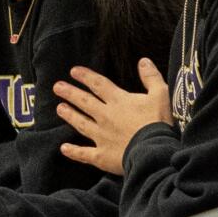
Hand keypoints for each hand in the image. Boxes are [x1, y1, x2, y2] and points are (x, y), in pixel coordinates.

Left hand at [52, 60, 171, 175]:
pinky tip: (63, 148)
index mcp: (119, 101)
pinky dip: (73, 151)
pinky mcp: (102, 155)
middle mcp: (106, 116)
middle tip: (57, 87)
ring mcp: (101, 136)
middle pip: (84, 102)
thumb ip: (151, 77)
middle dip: (70, 93)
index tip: (73, 71)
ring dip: (69, 115)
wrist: (154, 152)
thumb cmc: (158, 123)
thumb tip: (143, 61)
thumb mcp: (160, 95)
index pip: (99, 85)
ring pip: (81, 123)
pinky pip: (84, 153)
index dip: (86, 77)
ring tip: (59, 108)